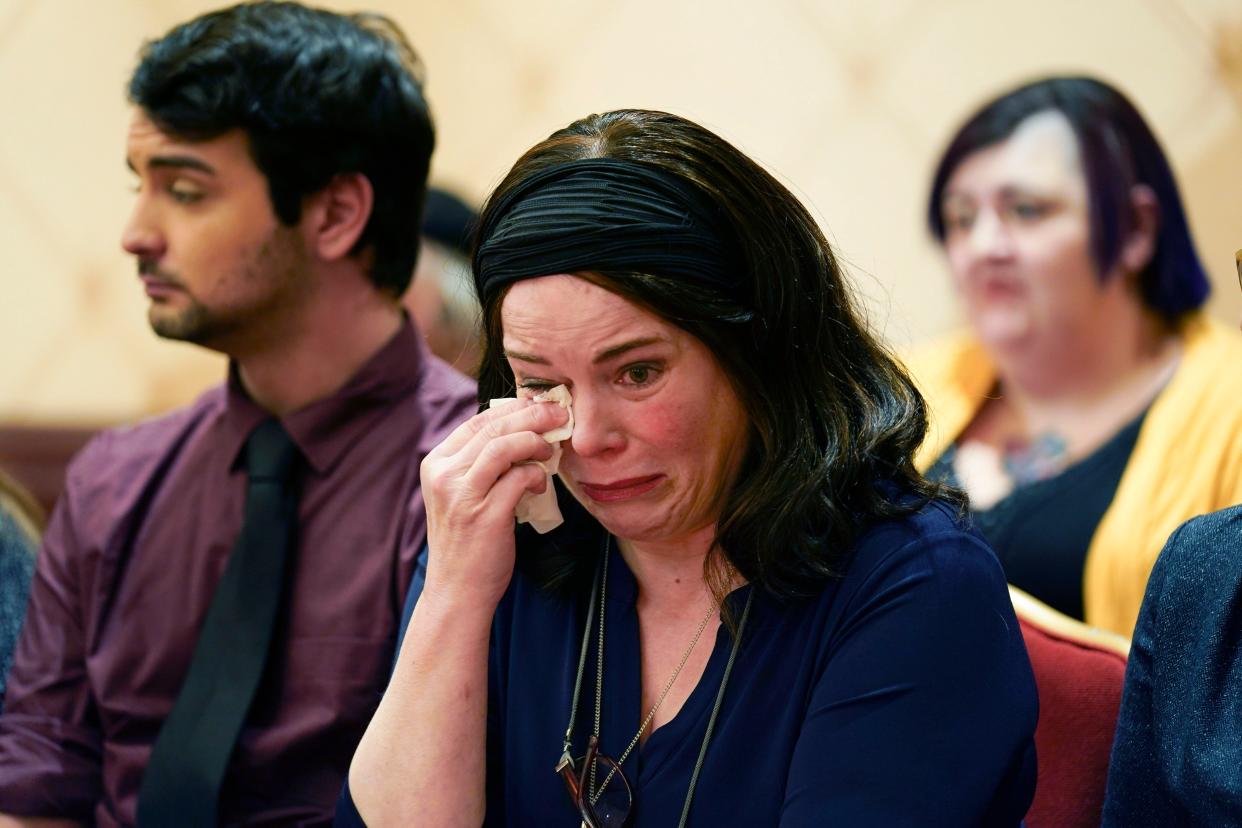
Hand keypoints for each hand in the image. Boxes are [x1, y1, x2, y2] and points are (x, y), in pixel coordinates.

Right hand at [420, 398, 570, 608]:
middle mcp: (444, 475)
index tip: (541, 407)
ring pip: (503, 446)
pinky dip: (536, 475)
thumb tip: (523, 430)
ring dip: (535, 441)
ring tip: (551, 449)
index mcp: (436, 464)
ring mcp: (462, 495)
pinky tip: (541, 485)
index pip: (478, 421)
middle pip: (493, 427)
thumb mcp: (463, 495)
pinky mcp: (484, 516)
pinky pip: (518, 478)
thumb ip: (481, 464)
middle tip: (560, 415)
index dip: (513, 409)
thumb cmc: (468, 541)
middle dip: (532, 416)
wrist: (458, 591)